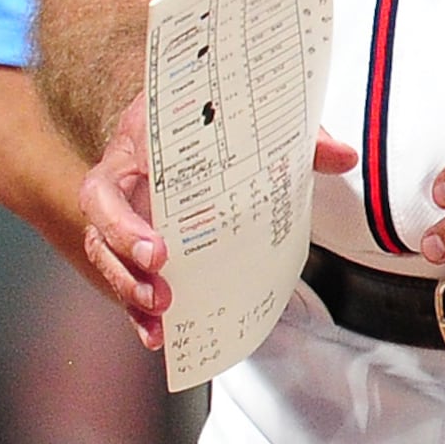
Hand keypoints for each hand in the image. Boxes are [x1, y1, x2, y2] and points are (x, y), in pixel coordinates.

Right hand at [78, 93, 359, 350]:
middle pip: (100, 215)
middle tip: (159, 275)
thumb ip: (300, 138)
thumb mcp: (258, 120)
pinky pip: (124, 276)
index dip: (126, 212)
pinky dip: (135, 308)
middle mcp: (124, 173)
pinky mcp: (133, 240)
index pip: (119, 167)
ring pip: (103, 251)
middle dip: (123, 250)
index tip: (161, 245)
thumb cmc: (219, 117)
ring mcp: (124, 209)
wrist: (197, 110)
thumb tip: (344, 157)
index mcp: (144, 138)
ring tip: (160, 312)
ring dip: (126, 286)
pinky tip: (158, 333)